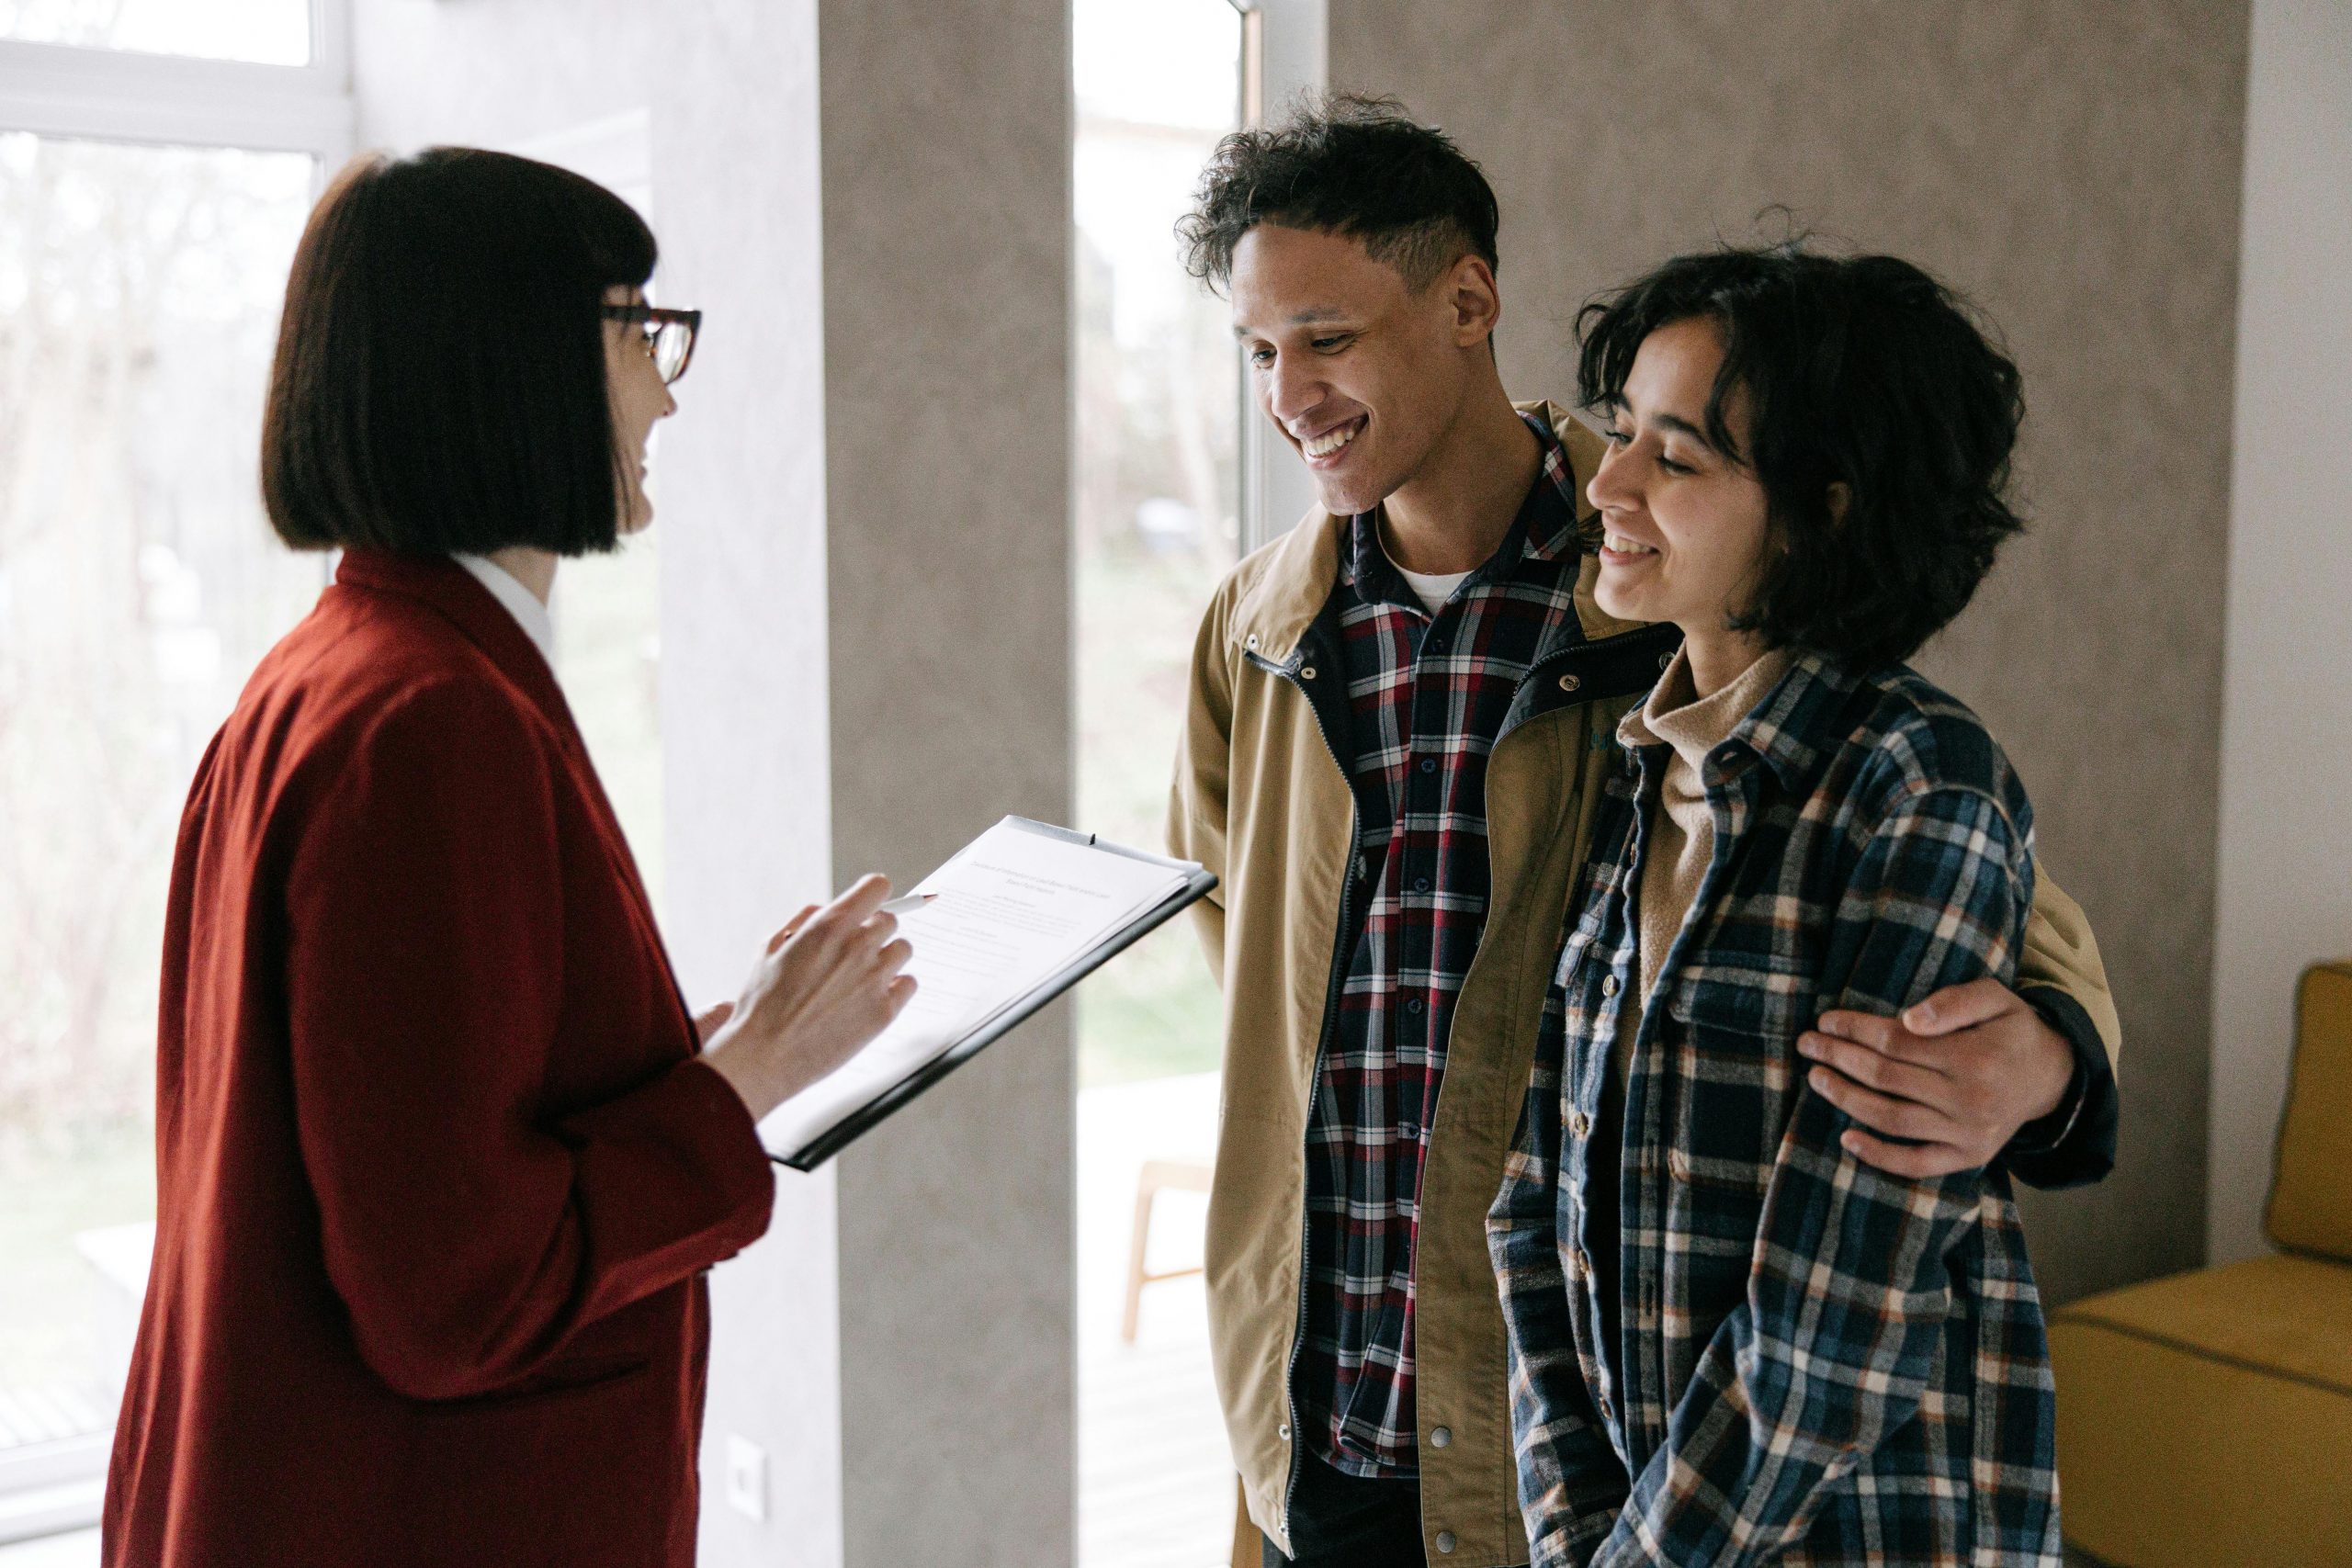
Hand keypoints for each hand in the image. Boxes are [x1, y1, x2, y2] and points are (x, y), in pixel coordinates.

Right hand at [699, 875, 916, 1120]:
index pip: (877, 887)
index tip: (867, 907)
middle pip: (891, 921)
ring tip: (859, 979)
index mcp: (830, 925)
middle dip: (872, 932)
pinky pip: (908, 984)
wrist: (765, 1057)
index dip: (871, 896)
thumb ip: (804, 921)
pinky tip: (870, 998)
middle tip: (852, 953)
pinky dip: (894, 988)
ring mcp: (875, 979)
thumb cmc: (762, 1004)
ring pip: (903, 950)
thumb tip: (828, 908)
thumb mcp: (771, 949)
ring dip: (885, 959)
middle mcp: (858, 946)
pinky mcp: (885, 1010)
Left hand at [1797, 978, 2073, 1178]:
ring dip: (1846, 1099)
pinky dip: (1878, 1155)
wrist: (2052, 1078)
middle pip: (1886, 1078)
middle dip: (1839, 1059)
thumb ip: (1954, 1002)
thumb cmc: (2013, 1030)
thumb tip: (1908, 1019)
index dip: (1855, 1030)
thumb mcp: (1996, 998)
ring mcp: (1967, 1134)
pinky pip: (1916, 1163)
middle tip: (1807, 1045)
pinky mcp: (1968, 1158)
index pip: (1896, 1042)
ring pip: (1892, 1119)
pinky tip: (1846, 1138)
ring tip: (1816, 1079)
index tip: (1825, 1020)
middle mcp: (1969, 1100)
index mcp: (1974, 1057)